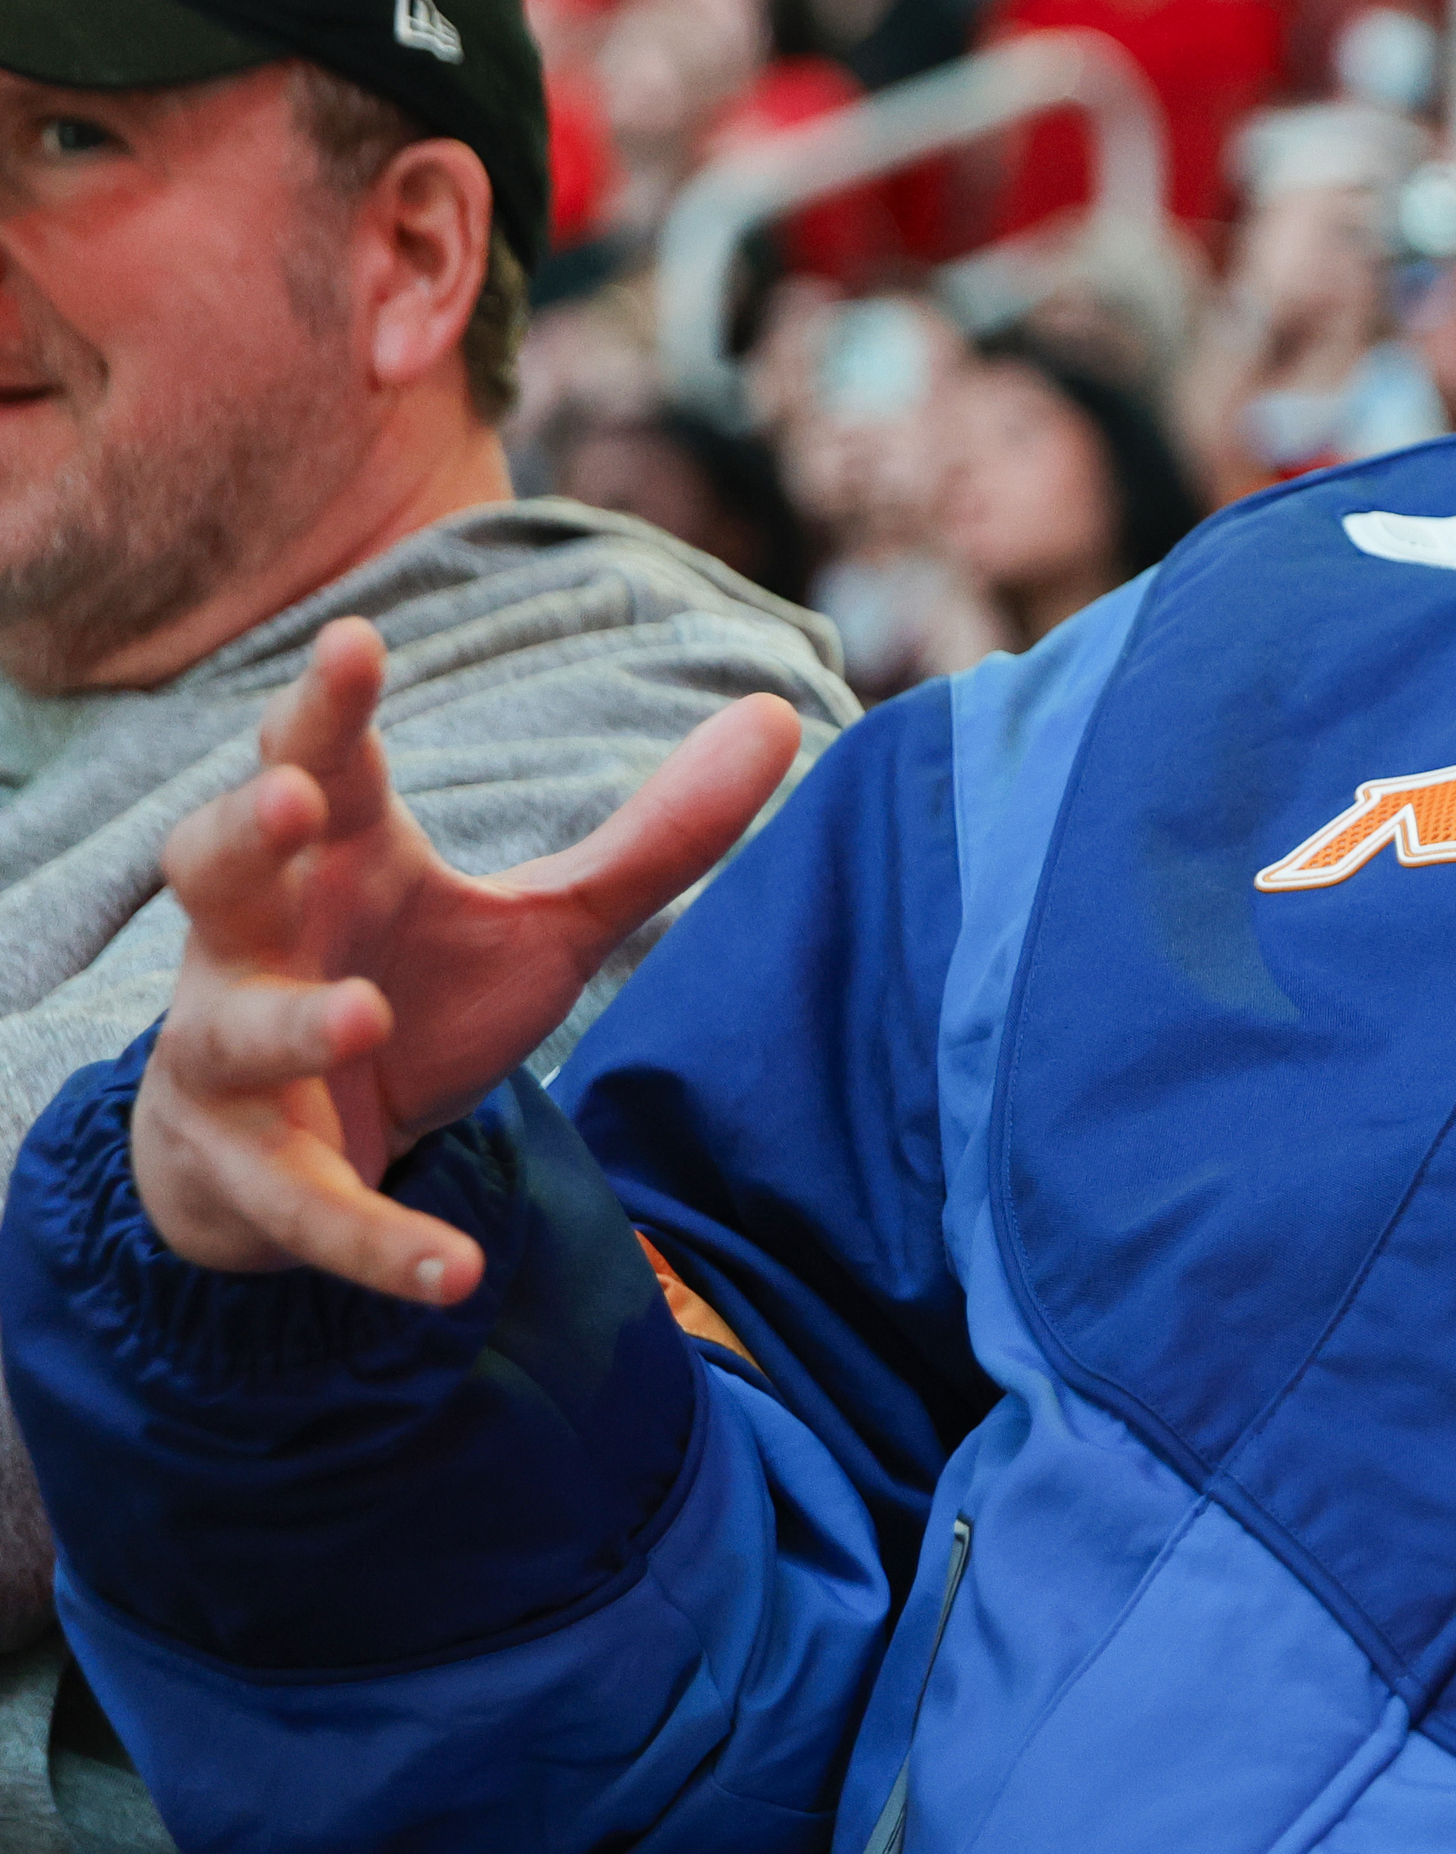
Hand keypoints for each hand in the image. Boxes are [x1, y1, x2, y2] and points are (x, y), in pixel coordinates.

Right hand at [131, 620, 801, 1306]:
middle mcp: (260, 948)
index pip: (317, 764)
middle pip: (215, 869)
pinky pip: (307, 1211)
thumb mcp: (546, 919)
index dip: (326, 706)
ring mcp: (238, 1062)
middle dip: (242, 830)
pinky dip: (375, 1242)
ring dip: (290, 1024)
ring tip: (360, 1012)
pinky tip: (453, 1274)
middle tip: (289, 793)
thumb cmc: (411, 991)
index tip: (354, 638)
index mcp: (336, 864)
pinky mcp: (257, 1179)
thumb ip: (657, 835)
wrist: (292, 1147)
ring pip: (232, 1031)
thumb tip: (783, 714)